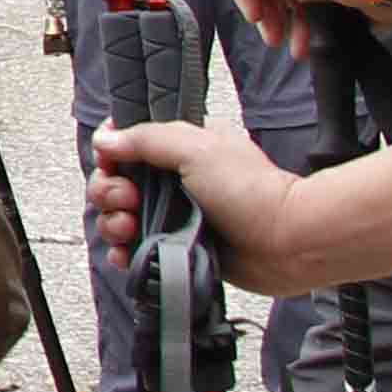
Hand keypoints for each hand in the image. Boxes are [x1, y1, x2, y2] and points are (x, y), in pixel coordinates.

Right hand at [90, 113, 314, 293]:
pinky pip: (135, 251)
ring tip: (129, 227)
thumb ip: (146, 139)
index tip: (113, 166)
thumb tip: (104, 138)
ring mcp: (173, 218)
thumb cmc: (251, 191)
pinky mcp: (176, 250)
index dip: (110, 157)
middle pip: (115, 184)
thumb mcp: (196, 149)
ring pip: (120, 218)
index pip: (126, 147)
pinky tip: (126, 253)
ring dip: (112, 223)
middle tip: (128, 200)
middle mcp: (172, 183)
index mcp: (179, 150)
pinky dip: (123, 252)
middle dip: (109, 192)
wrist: (287, 243)